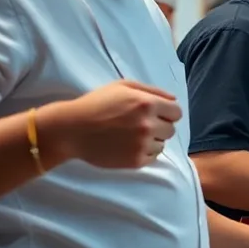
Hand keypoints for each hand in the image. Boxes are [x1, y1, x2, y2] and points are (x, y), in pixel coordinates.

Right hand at [44, 80, 181, 168]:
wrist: (71, 129)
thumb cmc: (96, 104)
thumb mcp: (122, 86)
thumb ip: (152, 90)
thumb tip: (173, 99)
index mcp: (147, 104)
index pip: (176, 112)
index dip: (167, 112)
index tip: (156, 114)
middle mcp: (148, 125)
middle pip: (171, 130)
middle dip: (160, 126)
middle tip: (141, 125)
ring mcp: (142, 144)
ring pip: (162, 144)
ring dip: (152, 140)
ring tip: (132, 136)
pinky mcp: (135, 161)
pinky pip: (152, 157)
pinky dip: (144, 152)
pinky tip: (128, 145)